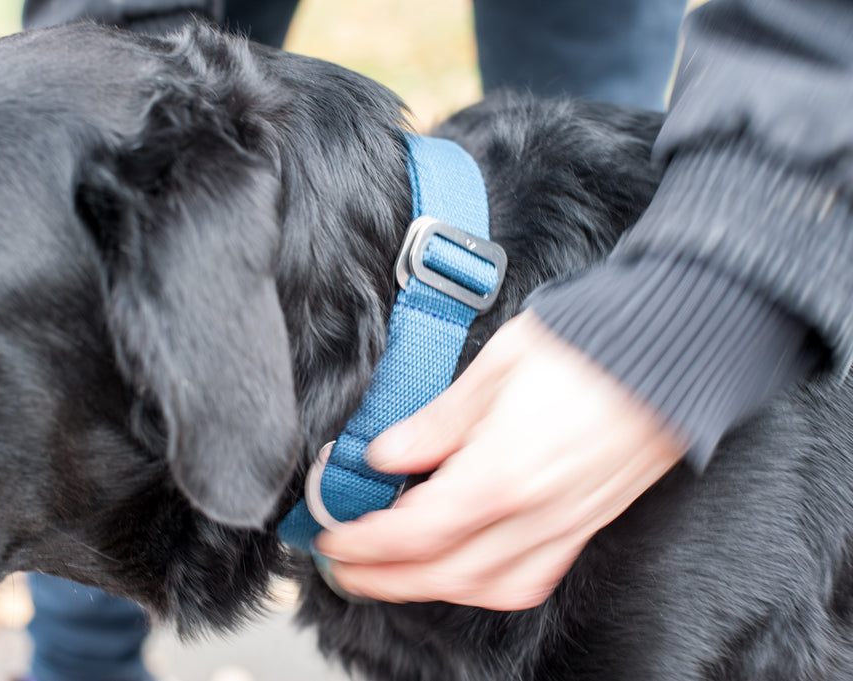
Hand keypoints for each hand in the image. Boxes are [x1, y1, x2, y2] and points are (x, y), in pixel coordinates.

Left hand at [314, 310, 685, 609]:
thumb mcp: (495, 366)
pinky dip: (483, 587)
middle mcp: (535, 515)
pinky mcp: (587, 525)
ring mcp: (565, 526)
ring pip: (485, 588)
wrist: (674, 350)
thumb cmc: (588, 345)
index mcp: (502, 473)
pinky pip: (529, 580)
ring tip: (389, 573)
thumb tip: (386, 454)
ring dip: (427, 588)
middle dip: (381, 578)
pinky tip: (462, 571)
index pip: (413, 533)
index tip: (332, 536)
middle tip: (342, 566)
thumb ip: (437, 422)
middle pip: (442, 574)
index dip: (363, 542)